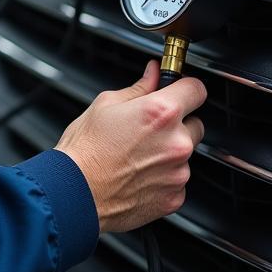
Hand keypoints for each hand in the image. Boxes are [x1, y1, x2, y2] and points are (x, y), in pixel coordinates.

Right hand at [55, 61, 205, 232]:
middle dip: (177, 123)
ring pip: (185, 154)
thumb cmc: (85, 151)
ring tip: (137, 155)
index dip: (186, 87)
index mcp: (161, 112)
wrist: (74, 194)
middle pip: (194, 124)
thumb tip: (153, 74)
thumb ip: (139, 88)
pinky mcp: (174, 197)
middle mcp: (176, 142)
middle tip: (148, 128)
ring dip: (169, 152)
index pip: (196, 89)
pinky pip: (178, 180)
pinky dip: (164, 177)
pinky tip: (139, 174)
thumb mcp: (106, 105)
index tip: (179, 90)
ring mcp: (178, 172)